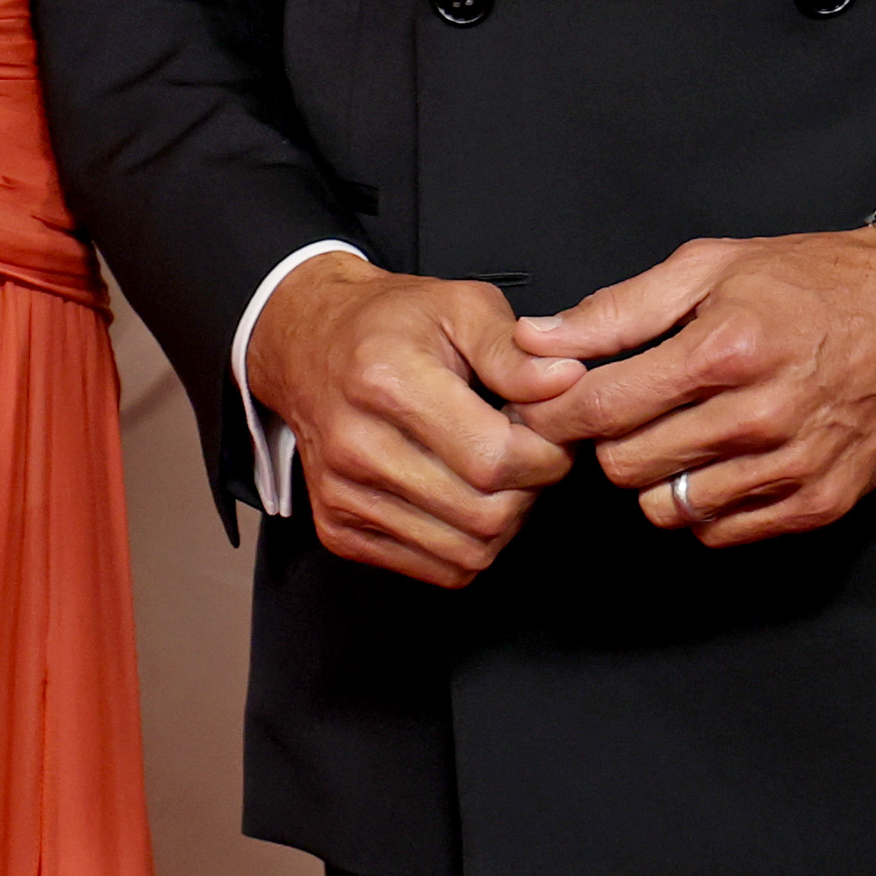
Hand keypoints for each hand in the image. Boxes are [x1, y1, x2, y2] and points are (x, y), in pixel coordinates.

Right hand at [247, 256, 587, 587]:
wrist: (308, 347)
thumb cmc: (389, 324)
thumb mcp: (460, 306)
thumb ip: (514, 351)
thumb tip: (566, 382)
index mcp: (386, 381)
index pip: (495, 459)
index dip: (547, 455)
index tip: (552, 431)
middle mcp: (354, 446)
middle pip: (485, 515)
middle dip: (531, 490)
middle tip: (530, 451)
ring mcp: (341, 497)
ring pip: (467, 553)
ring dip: (505, 521)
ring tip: (499, 471)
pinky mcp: (339, 531)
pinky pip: (437, 569)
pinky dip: (469, 544)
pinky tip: (466, 495)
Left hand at [523, 231, 875, 547]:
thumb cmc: (807, 284)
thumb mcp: (709, 269)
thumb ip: (617, 311)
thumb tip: (535, 340)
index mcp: (724, 350)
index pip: (602, 407)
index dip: (558, 411)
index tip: (548, 406)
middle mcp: (758, 416)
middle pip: (625, 466)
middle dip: (609, 441)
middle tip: (626, 413)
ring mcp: (791, 467)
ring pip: (667, 507)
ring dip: (657, 476)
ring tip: (679, 434)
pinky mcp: (817, 503)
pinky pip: (719, 532)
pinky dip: (704, 504)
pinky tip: (719, 461)